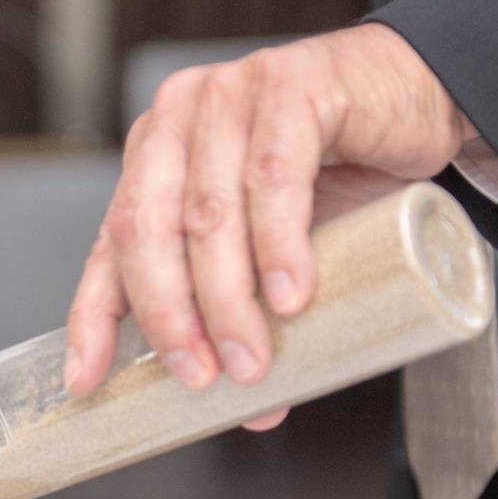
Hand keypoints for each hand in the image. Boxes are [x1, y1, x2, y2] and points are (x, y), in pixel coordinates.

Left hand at [64, 24, 474, 423]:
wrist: (411, 97)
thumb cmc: (335, 173)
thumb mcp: (270, 244)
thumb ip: (252, 310)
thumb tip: (253, 411)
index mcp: (155, 160)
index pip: (110, 245)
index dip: (93, 317)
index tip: (86, 379)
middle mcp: (176, 123)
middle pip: (147, 231)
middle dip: (169, 316)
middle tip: (201, 377)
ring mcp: (227, 96)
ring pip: (207, 213)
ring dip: (225, 298)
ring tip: (253, 359)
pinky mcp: (288, 86)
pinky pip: (272, 177)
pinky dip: (276, 244)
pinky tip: (290, 295)